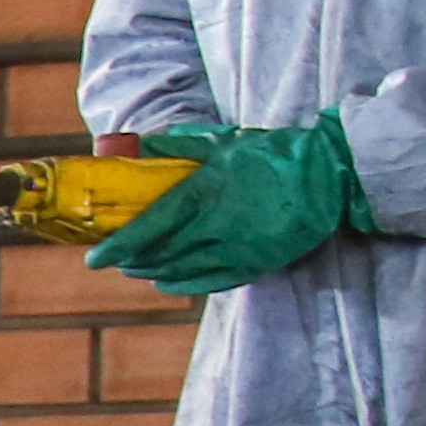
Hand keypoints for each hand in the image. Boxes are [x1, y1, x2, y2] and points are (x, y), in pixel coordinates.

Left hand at [90, 115, 365, 297]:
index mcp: (208, 190)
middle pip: (163, 254)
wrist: (330, 174)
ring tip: (136, 267)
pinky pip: (211, 283)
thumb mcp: (222, 141)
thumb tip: (133, 148)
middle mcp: (221, 224)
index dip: (120, 245)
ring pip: (183, 271)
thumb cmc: (272, 153)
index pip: (153, 225)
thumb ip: (176, 147)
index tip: (94, 258)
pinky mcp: (257, 264)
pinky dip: (183, 284)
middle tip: (113, 258)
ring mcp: (241, 249)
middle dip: (132, 260)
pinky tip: (167, 281)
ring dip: (153, 272)